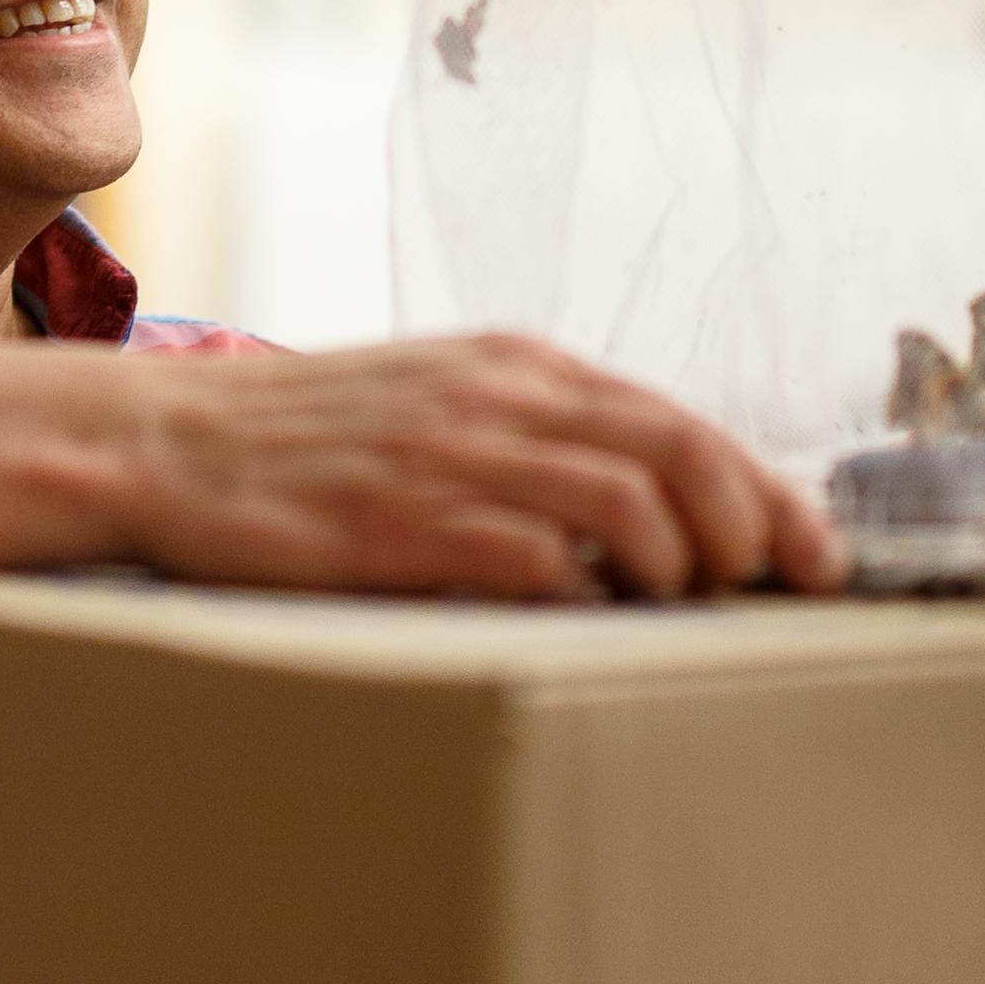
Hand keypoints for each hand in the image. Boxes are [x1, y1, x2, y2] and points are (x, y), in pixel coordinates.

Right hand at [113, 334, 847, 600]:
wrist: (170, 444)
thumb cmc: (310, 438)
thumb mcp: (439, 399)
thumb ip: (536, 431)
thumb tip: (651, 496)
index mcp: (515, 365)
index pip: (680, 420)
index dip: (766, 490)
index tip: (814, 553)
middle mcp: (499, 398)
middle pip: (681, 453)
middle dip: (753, 528)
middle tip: (776, 588)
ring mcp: (453, 458)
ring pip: (628, 502)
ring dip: (679, 563)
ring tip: (680, 605)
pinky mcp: (404, 524)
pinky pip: (534, 558)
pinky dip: (582, 592)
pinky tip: (581, 617)